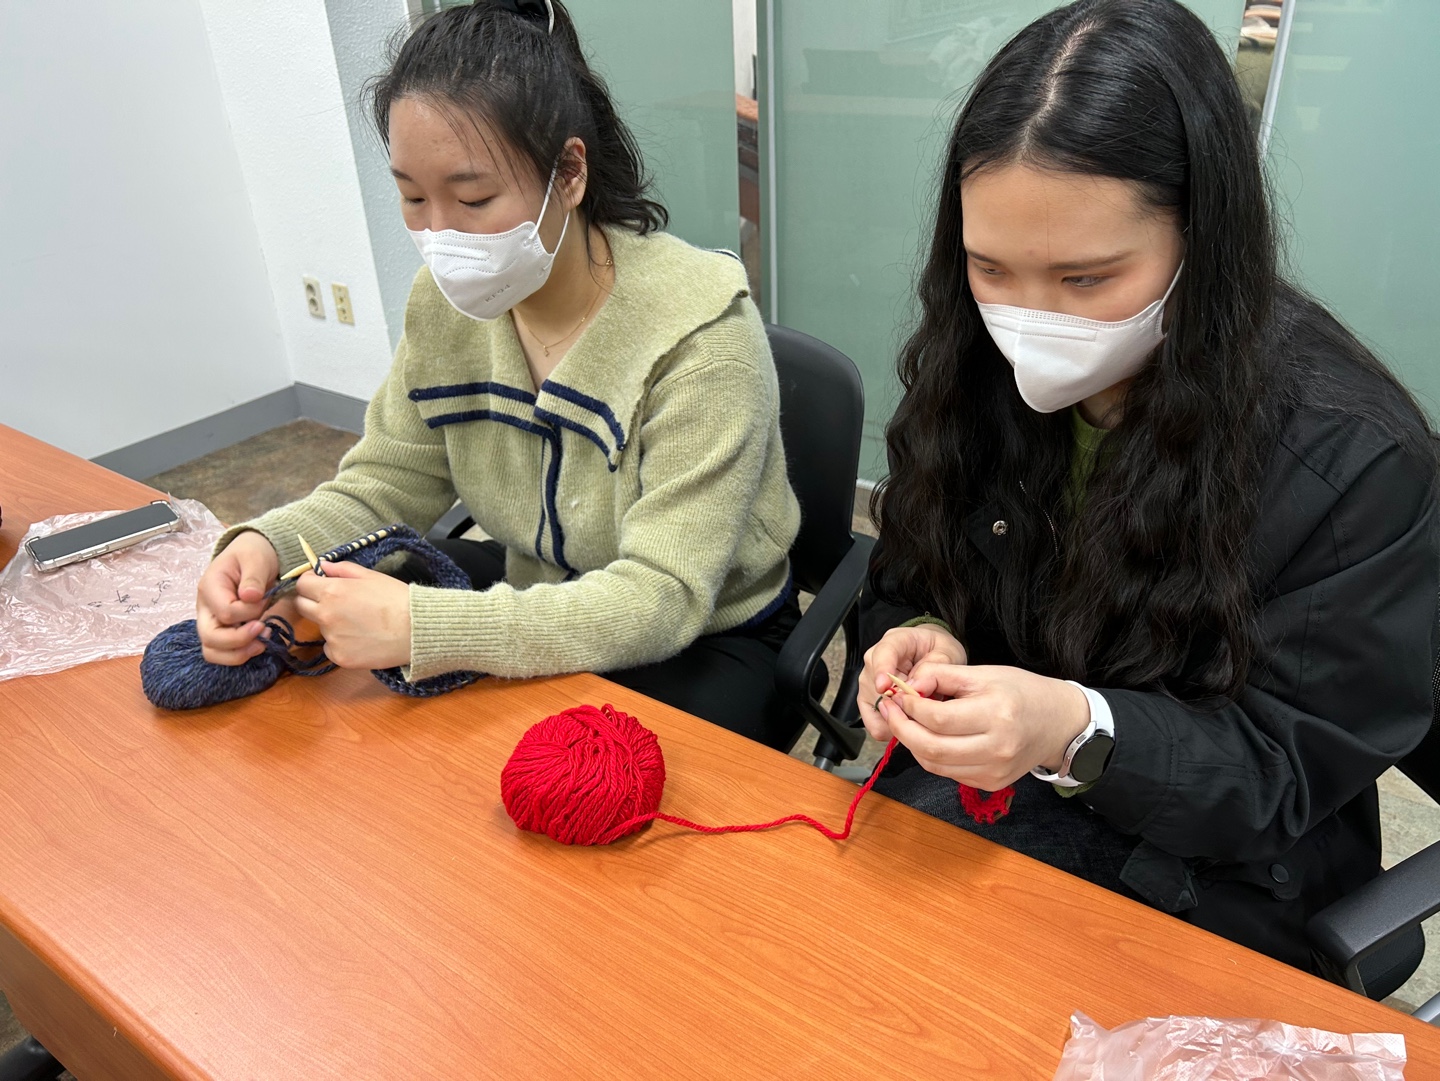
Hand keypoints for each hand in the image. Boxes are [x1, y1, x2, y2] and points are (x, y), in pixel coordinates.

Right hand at [196, 531, 279, 664]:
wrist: (252, 555)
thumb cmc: (252, 554)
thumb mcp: (256, 558)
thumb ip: (253, 577)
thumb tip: (249, 597)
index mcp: (210, 587)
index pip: (225, 613)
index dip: (248, 613)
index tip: (263, 601)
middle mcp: (205, 608)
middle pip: (210, 639)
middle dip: (240, 641)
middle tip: (263, 631)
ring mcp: (211, 621)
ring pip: (212, 652)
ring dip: (239, 654)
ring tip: (262, 642)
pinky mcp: (221, 630)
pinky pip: (223, 652)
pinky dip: (240, 654)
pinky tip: (259, 643)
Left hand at [293, 560, 411, 669]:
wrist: (417, 629)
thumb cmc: (397, 598)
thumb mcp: (371, 576)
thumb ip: (342, 569)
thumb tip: (323, 566)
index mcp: (332, 591)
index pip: (302, 584)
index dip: (310, 582)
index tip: (320, 583)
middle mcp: (325, 615)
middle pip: (302, 607)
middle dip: (314, 601)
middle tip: (337, 603)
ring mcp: (331, 639)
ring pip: (319, 628)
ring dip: (331, 623)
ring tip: (358, 623)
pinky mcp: (340, 658)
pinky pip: (330, 648)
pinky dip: (340, 644)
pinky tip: (361, 639)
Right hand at [857, 623, 967, 740]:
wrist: (933, 654)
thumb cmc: (938, 651)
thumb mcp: (947, 653)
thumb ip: (933, 668)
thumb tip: (915, 688)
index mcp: (895, 642)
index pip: (882, 653)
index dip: (881, 670)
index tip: (884, 686)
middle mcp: (876, 660)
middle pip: (875, 685)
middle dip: (899, 704)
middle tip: (924, 708)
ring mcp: (870, 681)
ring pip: (875, 707)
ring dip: (898, 716)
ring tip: (919, 713)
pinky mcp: (869, 701)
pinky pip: (874, 722)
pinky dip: (891, 728)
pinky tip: (908, 721)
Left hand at [878, 663, 1089, 790]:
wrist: (1059, 724)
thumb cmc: (1022, 692)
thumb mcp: (985, 673)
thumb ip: (943, 675)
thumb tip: (908, 685)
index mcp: (996, 715)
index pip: (938, 719)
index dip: (910, 707)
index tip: (897, 694)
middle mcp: (996, 748)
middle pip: (931, 748)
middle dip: (902, 728)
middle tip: (889, 710)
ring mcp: (994, 771)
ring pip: (935, 765)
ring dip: (913, 744)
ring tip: (905, 722)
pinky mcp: (991, 783)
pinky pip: (949, 772)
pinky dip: (932, 756)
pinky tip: (929, 737)